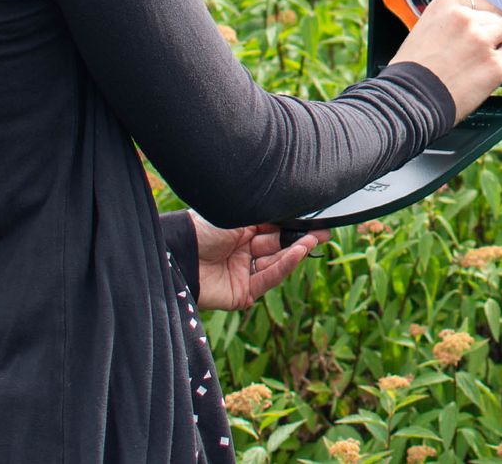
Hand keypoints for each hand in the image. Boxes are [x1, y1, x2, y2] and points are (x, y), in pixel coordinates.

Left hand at [189, 211, 330, 310]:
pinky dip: (283, 267)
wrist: (179, 253)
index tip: (315, 220)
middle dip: (299, 238)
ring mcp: (242, 272)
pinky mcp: (241, 293)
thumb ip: (264, 217)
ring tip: (311, 240)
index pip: (272, 228)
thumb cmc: (203, 228)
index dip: (293, 225)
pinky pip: (267, 279)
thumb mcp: (237, 215)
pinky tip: (296, 253)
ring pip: (275, 263)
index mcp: (239, 229)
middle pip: (276, 246)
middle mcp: (242, 250)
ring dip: (294, 252)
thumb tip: (291, 208)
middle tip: (322, 232)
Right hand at [388, 0, 501, 122]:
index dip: (483, 21)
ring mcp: (482, 40)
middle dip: (498, 31)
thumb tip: (472, 29)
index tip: (481, 33)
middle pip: (499, 15)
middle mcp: (465, 18)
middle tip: (493, 47)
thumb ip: (449, 24)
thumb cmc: (411, 72)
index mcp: (445, 5)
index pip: (479, 4)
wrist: (409, 100)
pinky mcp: (496, 64)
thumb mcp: (424, 31)